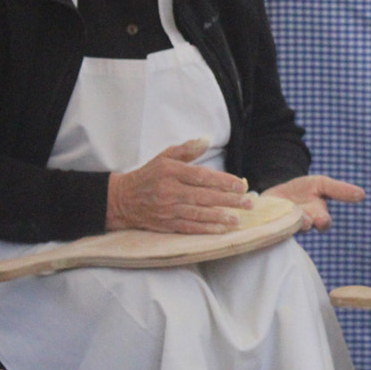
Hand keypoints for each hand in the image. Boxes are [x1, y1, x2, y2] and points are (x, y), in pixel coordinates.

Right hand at [106, 138, 251, 233]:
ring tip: (238, 219)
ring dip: (220, 217)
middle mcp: (170, 191)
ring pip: (198, 214)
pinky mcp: (166, 224)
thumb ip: (186, 150)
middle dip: (229, 201)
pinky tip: (221, 230)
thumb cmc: (148, 175)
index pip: (202, 177)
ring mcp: (168, 210)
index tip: (241, 185)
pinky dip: (205, 229)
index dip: (223, 181)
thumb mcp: (163, 157)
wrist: (122, 199)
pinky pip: (189, 227)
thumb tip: (206, 139)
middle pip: (204, 197)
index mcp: (171, 172)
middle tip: (248, 203)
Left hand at [263, 175, 365, 231]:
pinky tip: (272, 212)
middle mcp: (301, 223)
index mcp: (317, 216)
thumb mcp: (321, 184)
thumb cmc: (301, 190)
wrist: (277, 191)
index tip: (322, 219)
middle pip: (306, 227)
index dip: (323, 222)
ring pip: (289, 226)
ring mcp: (284, 224)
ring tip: (290, 214)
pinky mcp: (267, 223)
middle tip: (308, 220)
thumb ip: (340, 190)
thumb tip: (362, 195)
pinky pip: (269, 225)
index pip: (323, 223)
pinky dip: (271, 218)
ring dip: (291, 220)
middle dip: (307, 223)